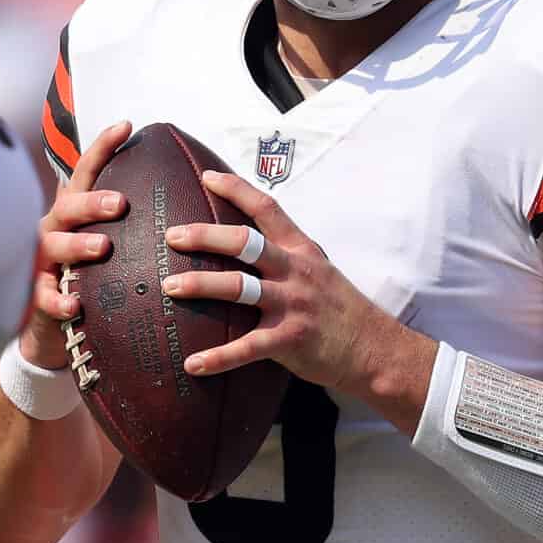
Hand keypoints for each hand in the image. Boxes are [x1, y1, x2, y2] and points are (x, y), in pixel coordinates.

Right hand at [23, 121, 132, 368]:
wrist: (50, 325)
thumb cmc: (86, 275)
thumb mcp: (103, 245)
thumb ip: (128, 225)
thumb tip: (183, 201)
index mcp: (72, 213)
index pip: (85, 173)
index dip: (102, 148)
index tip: (127, 126)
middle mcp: (53, 229)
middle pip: (69, 207)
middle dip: (93, 202)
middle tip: (121, 203)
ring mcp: (40, 261)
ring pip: (54, 245)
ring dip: (77, 245)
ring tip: (101, 247)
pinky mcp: (34, 295)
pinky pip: (44, 296)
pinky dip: (57, 299)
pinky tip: (74, 305)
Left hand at [163, 171, 418, 396]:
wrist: (374, 349)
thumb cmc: (339, 309)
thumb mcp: (318, 269)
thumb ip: (286, 255)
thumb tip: (247, 244)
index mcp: (301, 250)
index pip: (267, 208)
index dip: (236, 189)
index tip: (206, 177)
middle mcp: (296, 271)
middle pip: (244, 243)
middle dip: (204, 236)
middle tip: (171, 236)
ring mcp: (293, 304)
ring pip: (238, 288)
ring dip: (199, 285)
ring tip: (168, 286)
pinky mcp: (291, 339)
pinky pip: (247, 348)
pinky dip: (218, 357)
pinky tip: (192, 364)